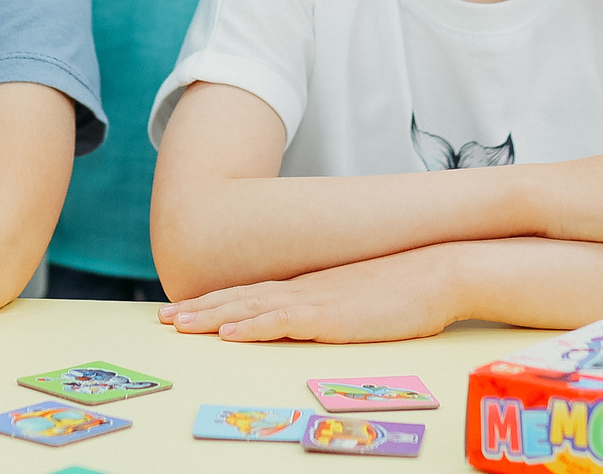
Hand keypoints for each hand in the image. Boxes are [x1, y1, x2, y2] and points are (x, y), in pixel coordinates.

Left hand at [161, 250, 465, 343]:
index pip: (253, 294)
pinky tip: (228, 333)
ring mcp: (315, 301)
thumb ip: (338, 305)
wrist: (439, 270)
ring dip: (211, 317)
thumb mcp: (362, 298)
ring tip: (177, 323)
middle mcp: (304, 289)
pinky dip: (251, 327)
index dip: (217, 302)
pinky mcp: (331, 317)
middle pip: (240, 299)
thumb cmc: (409, 288)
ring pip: (250, 309)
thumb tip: (326, 317)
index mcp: (310, 286)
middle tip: (163, 317)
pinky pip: (282, 322)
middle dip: (199, 309)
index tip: (187, 308)